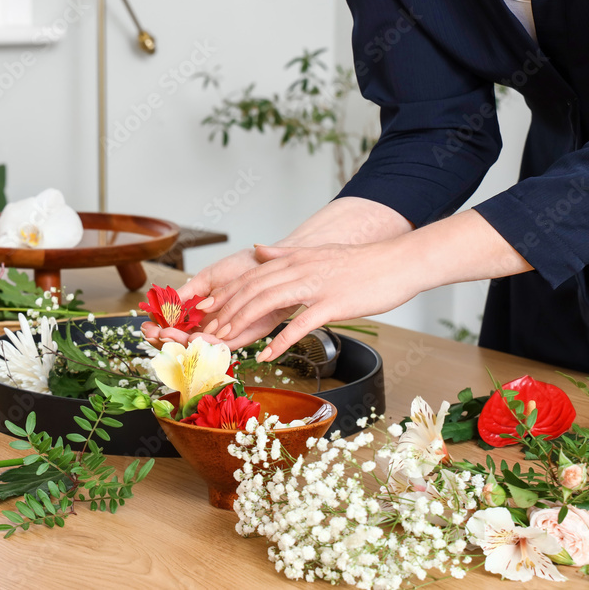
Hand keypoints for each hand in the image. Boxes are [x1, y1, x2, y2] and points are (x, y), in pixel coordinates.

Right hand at [140, 248, 258, 346]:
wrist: (266, 262)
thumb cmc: (240, 267)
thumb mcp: (207, 279)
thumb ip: (187, 294)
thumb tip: (164, 305)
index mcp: (200, 314)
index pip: (175, 327)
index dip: (159, 328)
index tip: (146, 325)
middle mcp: (212, 326)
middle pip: (184, 340)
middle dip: (165, 338)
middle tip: (153, 332)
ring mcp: (227, 332)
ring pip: (200, 345)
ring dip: (182, 342)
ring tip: (166, 335)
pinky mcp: (246, 335)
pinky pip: (224, 345)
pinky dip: (208, 343)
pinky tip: (194, 337)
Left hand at [208, 242, 422, 356]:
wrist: (398, 262)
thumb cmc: (360, 262)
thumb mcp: (317, 252)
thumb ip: (285, 254)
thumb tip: (258, 250)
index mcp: (295, 259)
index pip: (250, 275)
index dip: (226, 293)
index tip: (206, 310)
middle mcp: (300, 269)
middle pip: (252, 289)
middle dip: (227, 311)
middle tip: (210, 332)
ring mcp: (316, 286)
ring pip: (267, 303)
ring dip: (243, 323)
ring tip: (228, 342)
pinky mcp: (332, 304)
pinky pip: (300, 324)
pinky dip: (280, 341)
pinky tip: (267, 355)